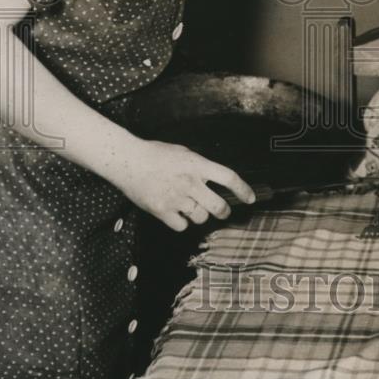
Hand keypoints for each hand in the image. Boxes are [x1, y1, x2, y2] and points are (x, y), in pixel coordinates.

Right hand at [112, 140, 255, 230]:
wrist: (128, 161)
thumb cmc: (155, 154)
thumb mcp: (184, 153)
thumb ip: (200, 166)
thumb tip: (215, 180)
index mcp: (197, 164)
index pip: (229, 178)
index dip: (243, 190)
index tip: (251, 198)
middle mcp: (190, 182)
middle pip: (219, 206)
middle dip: (224, 211)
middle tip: (223, 211)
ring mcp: (177, 198)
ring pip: (201, 218)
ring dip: (200, 215)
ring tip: (190, 206)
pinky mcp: (163, 211)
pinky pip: (182, 226)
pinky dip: (182, 223)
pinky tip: (176, 213)